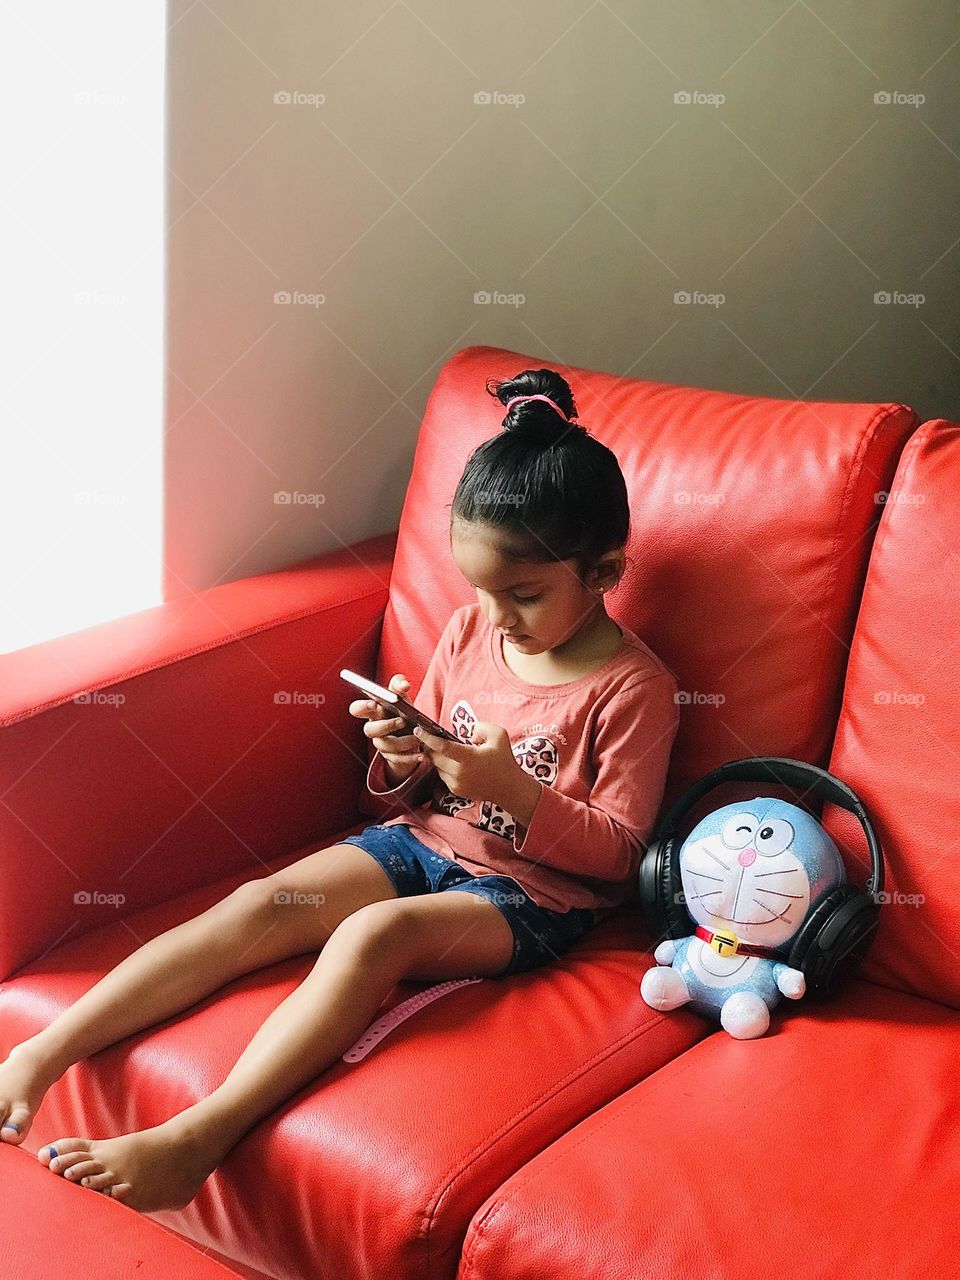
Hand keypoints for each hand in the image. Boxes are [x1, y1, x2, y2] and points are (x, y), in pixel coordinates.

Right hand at [349, 673, 424, 781]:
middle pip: (369, 730)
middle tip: (402, 721)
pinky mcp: (392, 757)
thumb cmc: (402, 711)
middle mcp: (374, 729)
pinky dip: (410, 758)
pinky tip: (421, 755)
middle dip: (385, 725)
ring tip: (418, 738)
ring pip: (385, 746)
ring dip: (402, 742)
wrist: (411, 734)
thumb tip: (404, 684)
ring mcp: (382, 744)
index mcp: (374, 712)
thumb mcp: (401, 696)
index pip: (357, 709)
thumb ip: (399, 685)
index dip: (362, 707)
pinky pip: (397, 760)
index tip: (373, 703)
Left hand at [412, 719, 539, 823]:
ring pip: (437, 767)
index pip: (442, 747)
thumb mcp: (499, 735)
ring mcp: (456, 784)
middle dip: (430, 747)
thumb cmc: (504, 760)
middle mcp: (459, 772)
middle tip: (431, 738)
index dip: (427, 738)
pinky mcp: (456, 791)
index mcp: (468, 758)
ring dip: (438, 758)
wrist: (509, 788)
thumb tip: (469, 733)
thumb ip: (482, 727)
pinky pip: (443, 775)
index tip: (418, 730)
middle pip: (434, 757)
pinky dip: (445, 767)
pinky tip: (454, 762)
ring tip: (447, 750)